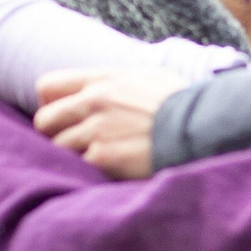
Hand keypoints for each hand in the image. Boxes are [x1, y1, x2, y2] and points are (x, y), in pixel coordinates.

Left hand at [33, 68, 188, 178]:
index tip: (65, 117)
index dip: (51, 104)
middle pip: (44, 120)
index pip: (48, 86)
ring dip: (74, 157)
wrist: (206, 127)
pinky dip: (90, 172)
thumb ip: (121, 82)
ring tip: (100, 161)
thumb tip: (106, 87)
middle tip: (78, 145)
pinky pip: (77, 167)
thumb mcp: (153, 78)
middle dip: (56, 134)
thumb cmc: (185, 105)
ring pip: (57, 147)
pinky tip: (110, 172)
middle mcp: (96, 100)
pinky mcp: (103, 157)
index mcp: (106, 78)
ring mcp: (97, 129)